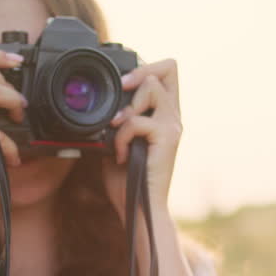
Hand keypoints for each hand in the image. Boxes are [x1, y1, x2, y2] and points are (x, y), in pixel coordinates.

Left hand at [102, 58, 181, 219]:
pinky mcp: (166, 138)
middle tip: (120, 97)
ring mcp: (172, 126)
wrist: (140, 209)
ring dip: (127, 106)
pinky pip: (136, 120)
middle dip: (137, 75)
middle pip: (168, 67)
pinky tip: (119, 155)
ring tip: (116, 130)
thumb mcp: (117, 142)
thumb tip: (101, 106)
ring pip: (152, 86)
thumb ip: (117, 122)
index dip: (146, 66)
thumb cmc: (128, 181)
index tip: (123, 84)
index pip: (167, 72)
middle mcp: (173, 116)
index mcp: (164, 115)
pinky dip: (120, 136)